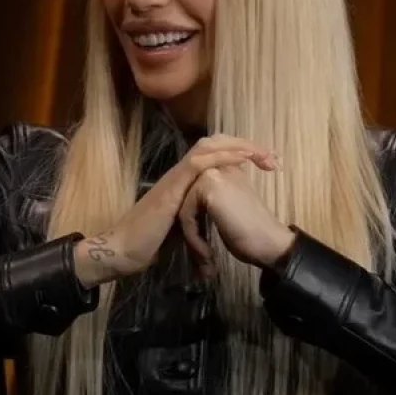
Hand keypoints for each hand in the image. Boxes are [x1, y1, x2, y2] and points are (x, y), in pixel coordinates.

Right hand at [73, 135, 277, 287]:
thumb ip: (199, 214)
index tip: (268, 163)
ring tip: (263, 154)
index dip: (240, 153)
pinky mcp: (171, 188)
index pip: (215, 155)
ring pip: (208, 147)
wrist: (123, 251)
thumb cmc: (149, 241)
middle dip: (245, 145)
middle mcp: (180, 173)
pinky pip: (198, 164)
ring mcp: (175, 178)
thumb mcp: (183, 224)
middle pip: (215, 143)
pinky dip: (222, 157)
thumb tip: (216, 217)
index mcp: (185, 180)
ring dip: (239, 148)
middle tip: (272, 156)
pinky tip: (241, 158)